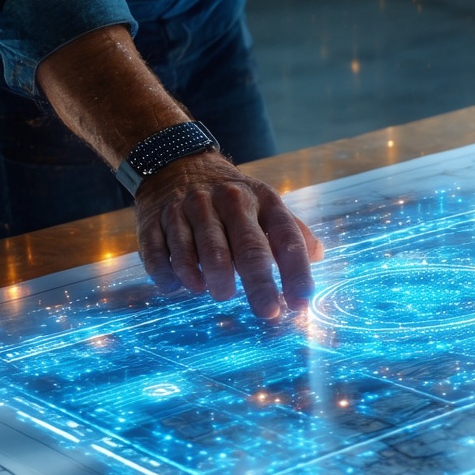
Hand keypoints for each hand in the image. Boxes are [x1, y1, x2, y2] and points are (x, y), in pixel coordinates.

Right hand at [134, 151, 322, 318]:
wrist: (176, 161)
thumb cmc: (232, 197)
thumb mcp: (266, 203)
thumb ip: (293, 231)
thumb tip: (319, 255)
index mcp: (261, 199)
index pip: (285, 237)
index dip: (296, 272)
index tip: (301, 304)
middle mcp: (227, 200)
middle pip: (247, 247)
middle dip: (259, 283)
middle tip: (268, 312)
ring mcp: (189, 208)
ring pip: (203, 249)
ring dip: (213, 277)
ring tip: (220, 293)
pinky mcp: (154, 219)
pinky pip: (160, 252)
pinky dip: (171, 274)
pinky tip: (181, 287)